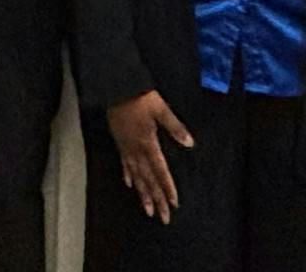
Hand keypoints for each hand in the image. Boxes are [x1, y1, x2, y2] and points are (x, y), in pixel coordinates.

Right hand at [106, 89, 194, 223]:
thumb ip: (175, 127)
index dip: (167, 187)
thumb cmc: (140, 97)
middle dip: (156, 199)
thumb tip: (189, 143)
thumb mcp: (161, 109)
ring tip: (148, 210)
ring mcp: (126, 147)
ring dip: (142, 194)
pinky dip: (127, 175)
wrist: (116, 87)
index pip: (160, 170)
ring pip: (135, 176)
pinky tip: (129, 185)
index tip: (174, 203)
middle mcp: (136, 150)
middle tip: (163, 217)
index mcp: (148, 143)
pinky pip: (124, 163)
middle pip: (148, 179)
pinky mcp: (119, 142)